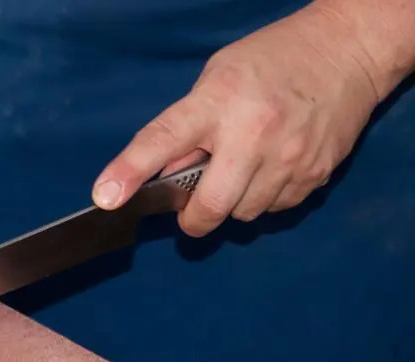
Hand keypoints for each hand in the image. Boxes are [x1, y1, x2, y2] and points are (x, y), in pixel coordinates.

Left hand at [92, 5, 379, 236]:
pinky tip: (270, 168)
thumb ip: (187, 128)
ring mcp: (288, 157)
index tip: (106, 198)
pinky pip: (275, 209)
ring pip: (242, 214)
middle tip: (192, 207)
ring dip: (232, 204)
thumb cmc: (271, 62)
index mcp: (217, 102)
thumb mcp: (216, 79)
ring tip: (241, 170)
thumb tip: (162, 175)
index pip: (162, 142)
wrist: (347, 52)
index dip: (130, 172)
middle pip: (210, 206)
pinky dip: (264, 199)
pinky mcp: (314, 175)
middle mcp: (253, 133)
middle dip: (194, 218)